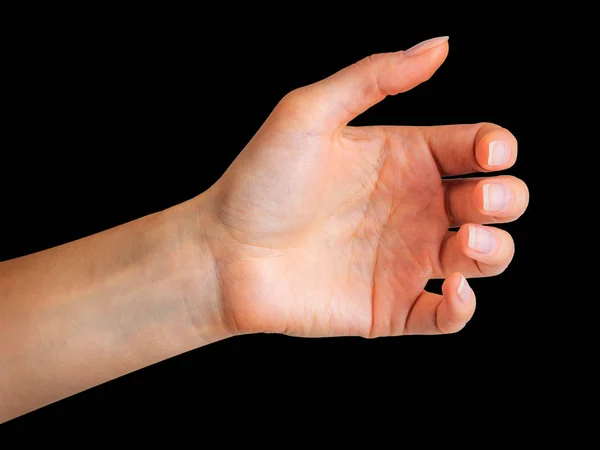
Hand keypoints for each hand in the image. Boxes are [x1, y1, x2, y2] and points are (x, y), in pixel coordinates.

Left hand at [199, 36, 528, 337]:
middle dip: (505, 198)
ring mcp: (405, 259)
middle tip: (475, 200)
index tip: (487, 153)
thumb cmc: (258, 182)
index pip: (476, 147)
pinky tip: (450, 289)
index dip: (497, 148)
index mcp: (403, 158)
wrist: (223, 255)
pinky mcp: (392, 307)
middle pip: (493, 201)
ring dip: (494, 249)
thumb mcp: (309, 113)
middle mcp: (412, 207)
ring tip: (464, 240)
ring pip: (484, 256)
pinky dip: (464, 307)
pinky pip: (449, 315)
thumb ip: (374, 77)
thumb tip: (441, 45)